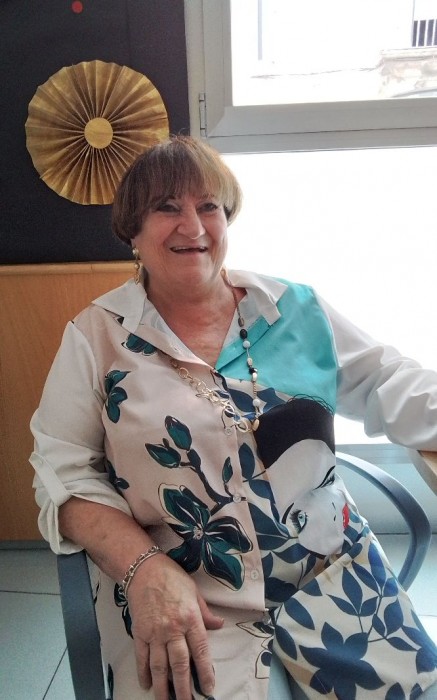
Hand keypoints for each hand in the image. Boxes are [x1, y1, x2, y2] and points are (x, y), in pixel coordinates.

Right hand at [128, 554, 222, 699]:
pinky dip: (144, 672)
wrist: (144, 569)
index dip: (205, 672)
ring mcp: (155, 632)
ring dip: (164, 687)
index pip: (200, 651)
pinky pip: (142, 656)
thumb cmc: (172, 577)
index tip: (209, 688)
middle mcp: (173, 629)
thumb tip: (219, 626)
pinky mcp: (140, 632)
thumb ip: (205, 613)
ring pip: (160, 666)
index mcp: (190, 618)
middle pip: (180, 664)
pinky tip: (147, 684)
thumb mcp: (194, 592)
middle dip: (185, 687)